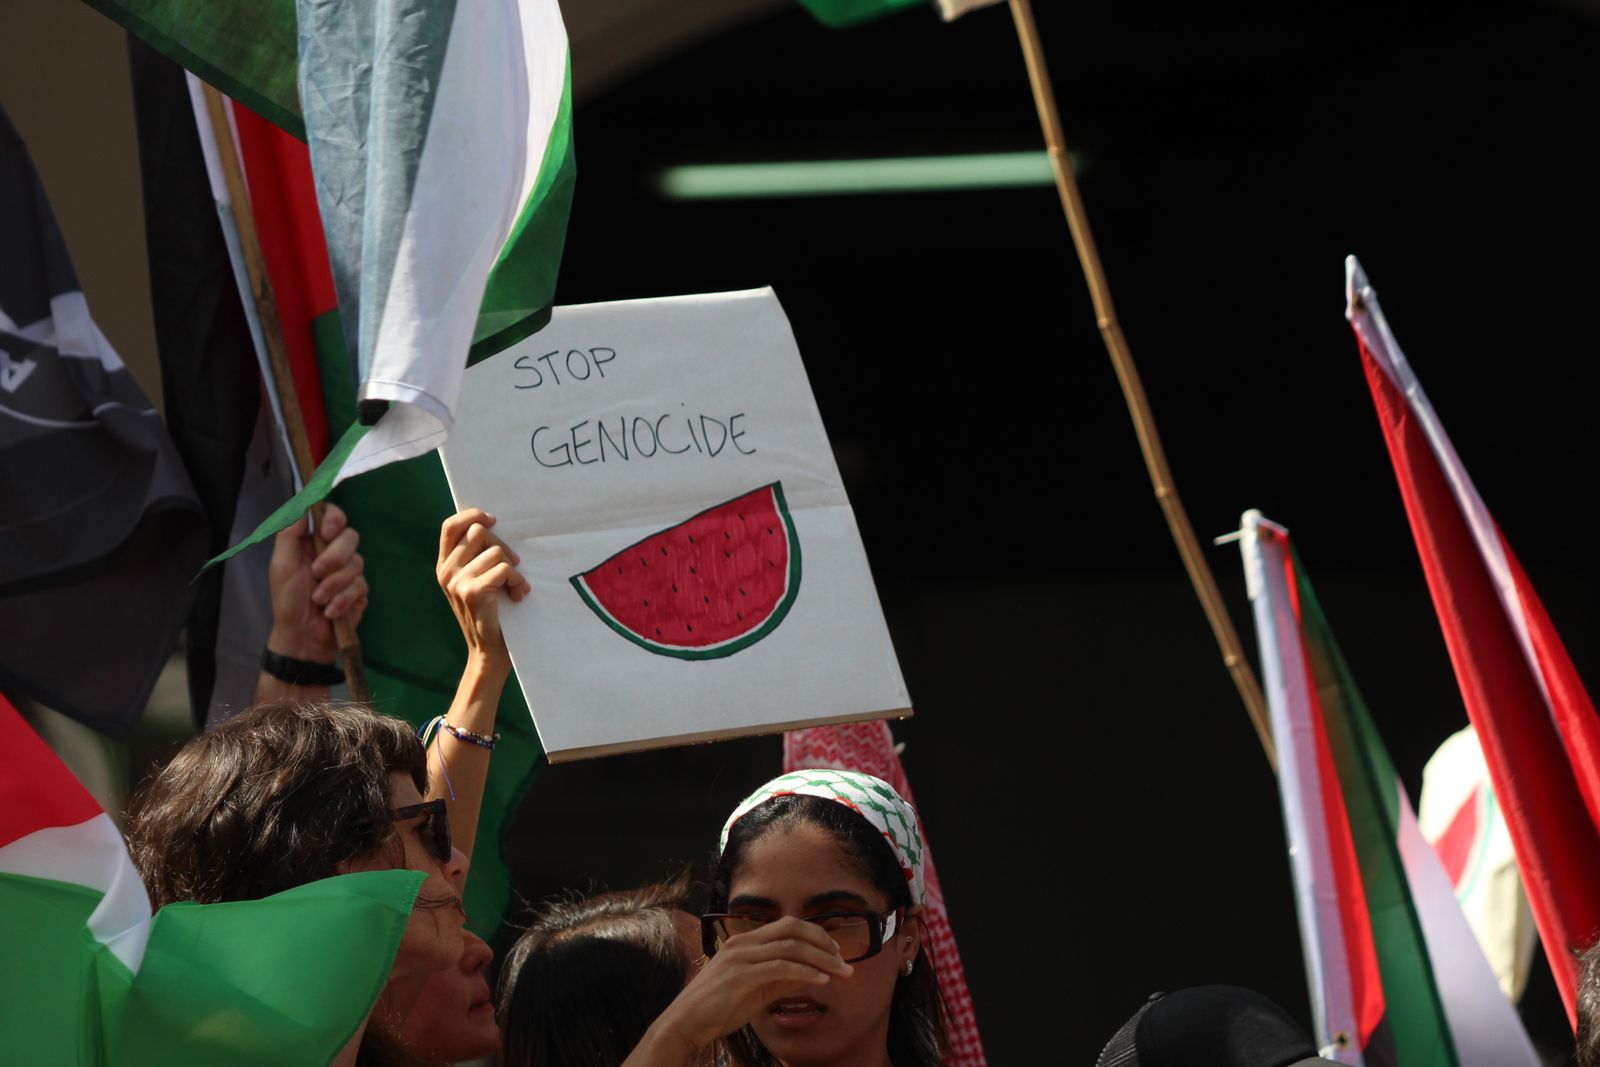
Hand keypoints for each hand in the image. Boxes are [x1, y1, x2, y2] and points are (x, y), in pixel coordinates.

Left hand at [266, 502, 365, 662]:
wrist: (301, 637)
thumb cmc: (287, 600)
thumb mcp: (281, 565)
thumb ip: (289, 534)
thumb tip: (302, 505)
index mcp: (314, 542)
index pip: (333, 516)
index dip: (335, 518)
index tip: (327, 532)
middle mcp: (334, 552)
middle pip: (351, 536)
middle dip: (335, 556)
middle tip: (317, 572)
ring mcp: (350, 572)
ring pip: (357, 562)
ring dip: (334, 584)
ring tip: (318, 599)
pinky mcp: (360, 591)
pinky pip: (360, 586)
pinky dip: (341, 600)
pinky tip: (329, 611)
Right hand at [437, 508, 529, 662]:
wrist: (490, 652)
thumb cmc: (491, 613)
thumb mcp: (477, 581)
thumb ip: (476, 557)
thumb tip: (492, 525)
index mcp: (444, 566)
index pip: (451, 526)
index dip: (472, 515)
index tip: (493, 519)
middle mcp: (446, 572)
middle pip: (479, 533)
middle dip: (503, 546)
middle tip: (514, 566)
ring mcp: (456, 582)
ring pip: (496, 552)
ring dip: (514, 569)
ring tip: (515, 587)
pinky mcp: (472, 592)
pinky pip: (504, 569)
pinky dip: (518, 581)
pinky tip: (518, 595)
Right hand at [649, 917, 852, 1053]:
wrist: (685, 1024)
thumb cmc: (718, 1008)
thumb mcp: (756, 990)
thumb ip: (781, 979)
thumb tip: (811, 973)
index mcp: (745, 941)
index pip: (788, 925)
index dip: (816, 934)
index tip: (835, 952)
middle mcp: (743, 943)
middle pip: (792, 927)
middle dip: (823, 940)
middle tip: (843, 959)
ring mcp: (740, 957)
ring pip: (790, 946)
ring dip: (821, 958)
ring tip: (841, 972)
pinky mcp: (740, 976)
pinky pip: (780, 967)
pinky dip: (805, 971)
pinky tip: (821, 981)